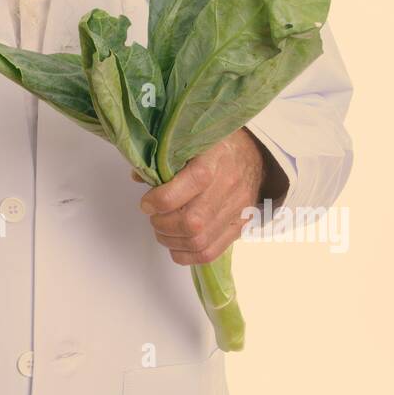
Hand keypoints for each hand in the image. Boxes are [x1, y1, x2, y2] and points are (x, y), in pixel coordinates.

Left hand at [131, 129, 277, 266]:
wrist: (254, 155)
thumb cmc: (217, 146)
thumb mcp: (192, 140)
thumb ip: (164, 157)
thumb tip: (139, 176)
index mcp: (214, 159)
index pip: (192, 183)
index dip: (161, 199)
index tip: (147, 201)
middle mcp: (228, 186)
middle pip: (193, 222)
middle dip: (162, 224)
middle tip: (154, 216)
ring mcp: (236, 210)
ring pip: (198, 241)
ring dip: (171, 240)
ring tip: (162, 229)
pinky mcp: (239, 227)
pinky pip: (210, 253)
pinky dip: (185, 254)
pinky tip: (175, 243)